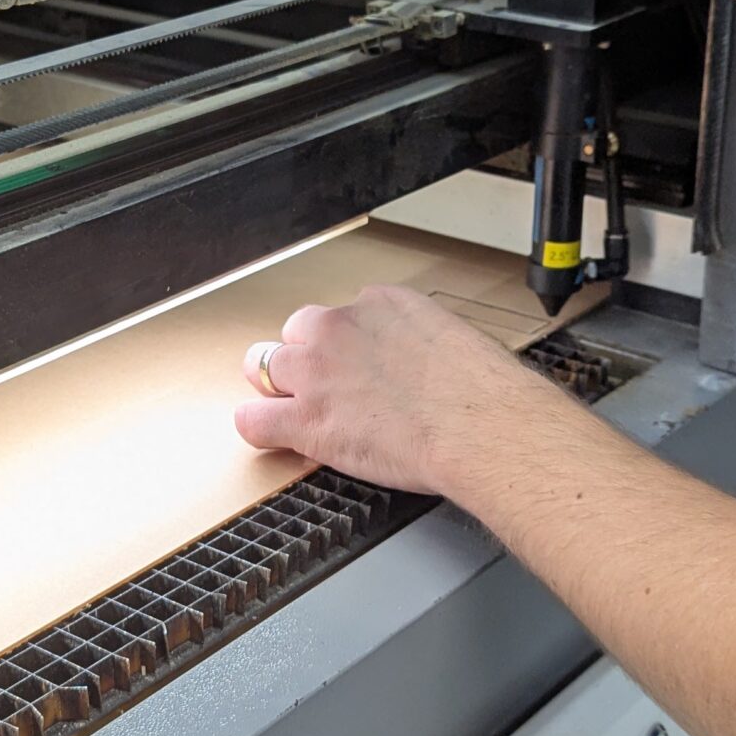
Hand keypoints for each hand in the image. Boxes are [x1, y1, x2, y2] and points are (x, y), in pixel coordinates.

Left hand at [233, 285, 555, 495]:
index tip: (357, 363)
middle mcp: (340, 328)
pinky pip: (253, 420)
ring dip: (276, 386)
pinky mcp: (306, 419)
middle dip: (305, 356)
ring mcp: (316, 373)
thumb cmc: (482, 391)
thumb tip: (420, 360)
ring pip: (264, 367)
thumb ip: (418, 341)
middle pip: (295, 333)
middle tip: (324, 383)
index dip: (346, 344)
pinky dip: (257, 427)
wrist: (479, 426)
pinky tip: (268, 432)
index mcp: (380, 303)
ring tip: (292, 405)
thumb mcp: (452, 338)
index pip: (343, 314)